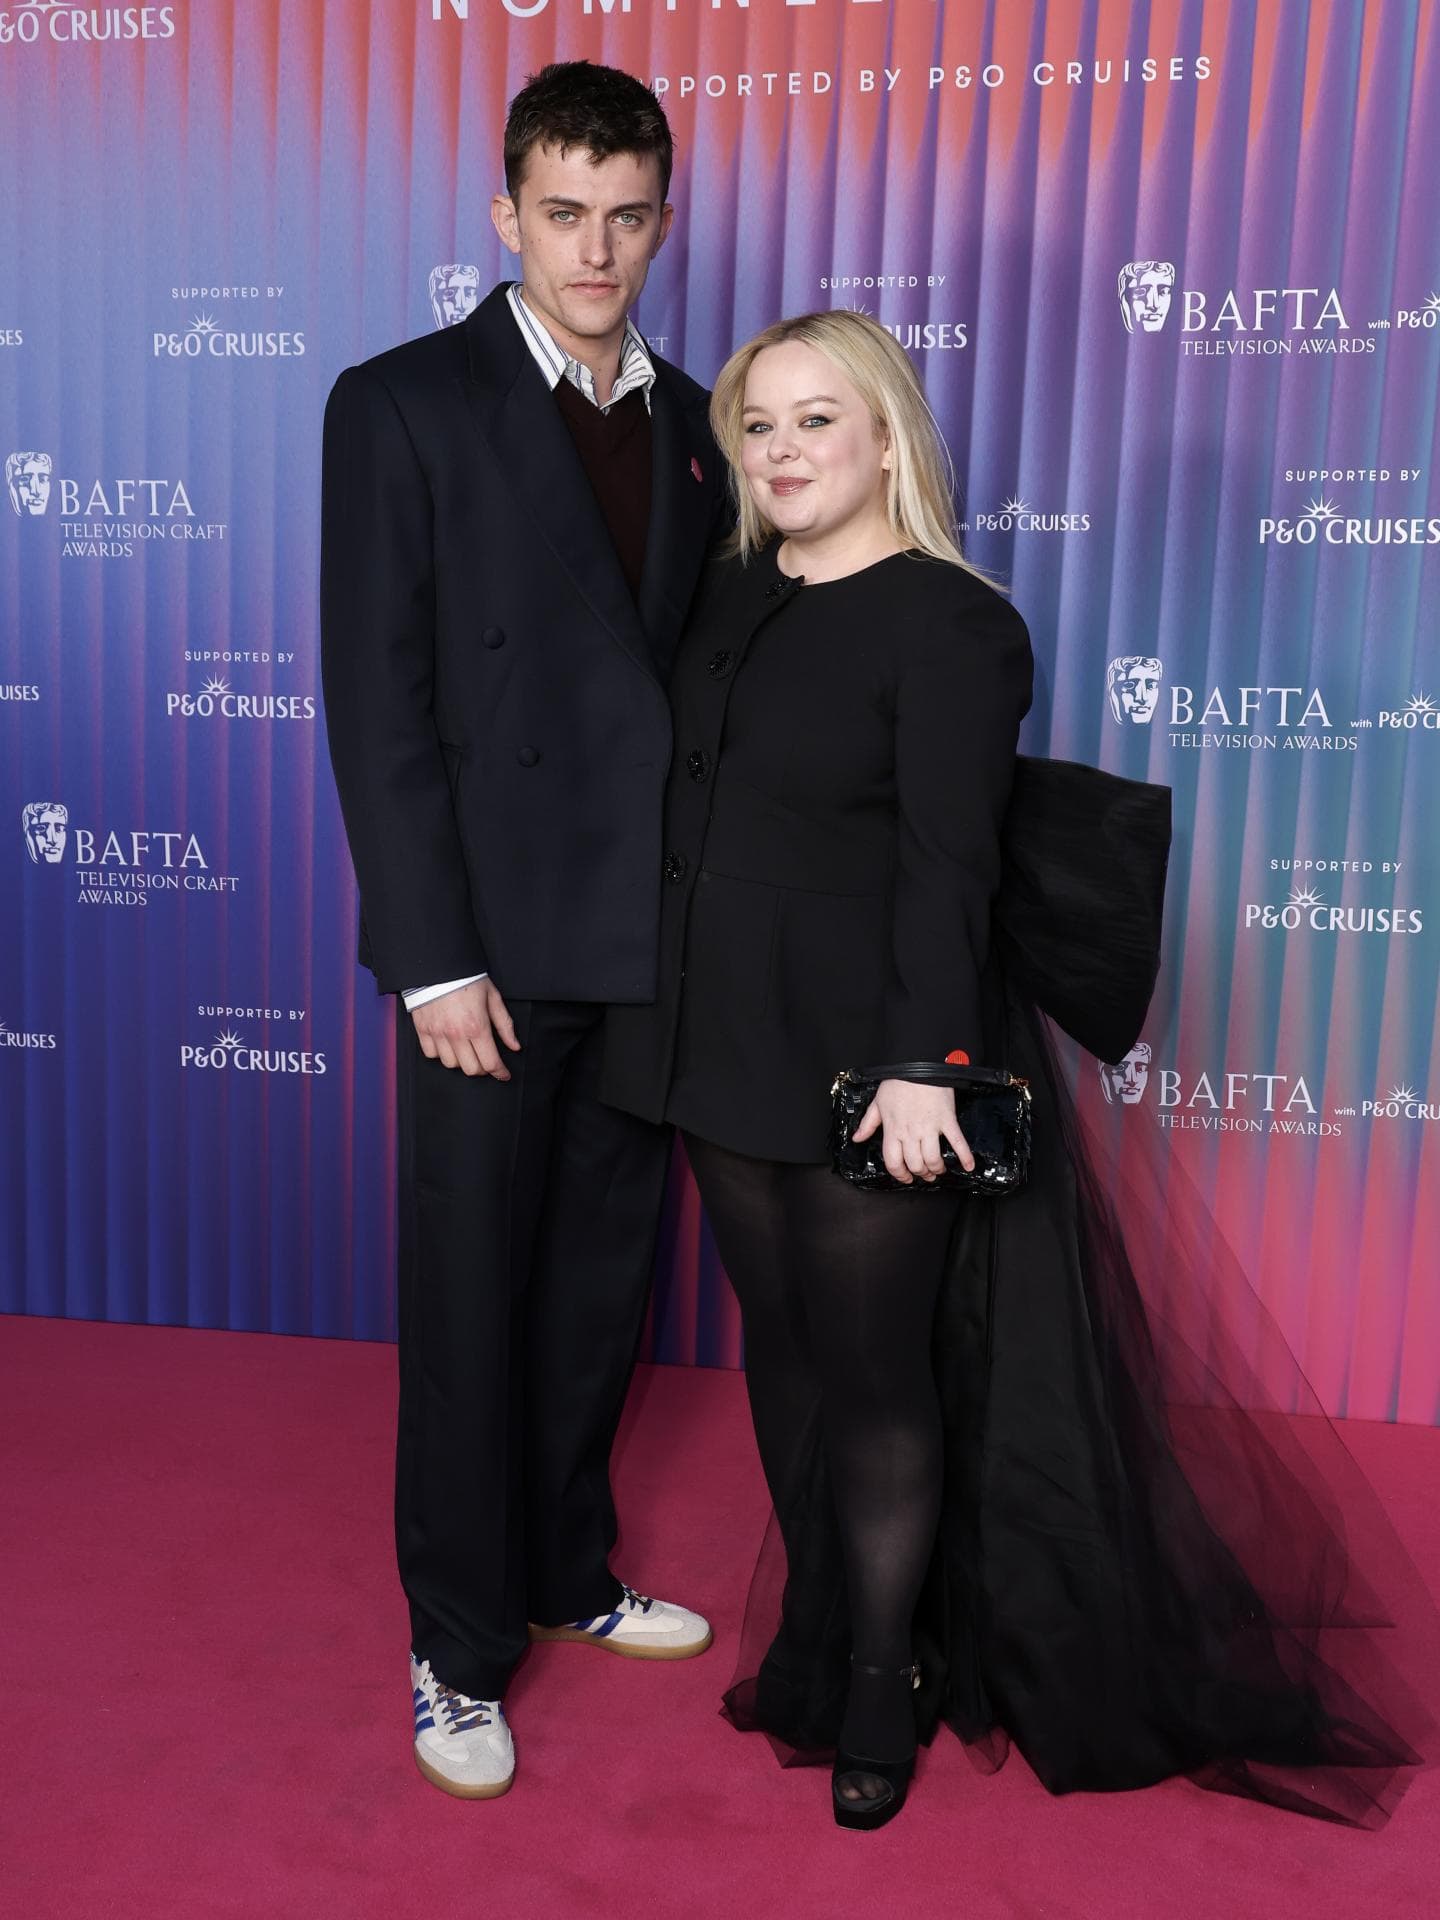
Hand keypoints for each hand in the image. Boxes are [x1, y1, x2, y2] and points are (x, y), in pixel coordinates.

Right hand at [411, 979, 520, 1079]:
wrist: (437, 964)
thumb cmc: (467, 978)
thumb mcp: (493, 997)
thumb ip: (504, 1025)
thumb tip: (514, 1046)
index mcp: (476, 1026)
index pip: (490, 1062)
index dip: (500, 1072)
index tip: (503, 1074)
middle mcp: (456, 1034)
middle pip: (471, 1069)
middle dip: (483, 1068)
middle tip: (486, 1060)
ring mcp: (437, 1033)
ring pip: (451, 1064)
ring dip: (462, 1061)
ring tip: (467, 1050)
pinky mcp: (422, 1030)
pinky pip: (431, 1054)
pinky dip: (441, 1054)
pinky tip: (449, 1044)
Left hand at [851, 1078, 973, 1184]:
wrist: (918, 1064)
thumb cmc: (898, 1081)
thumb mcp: (877, 1103)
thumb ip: (867, 1124)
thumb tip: (857, 1138)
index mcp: (893, 1130)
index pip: (893, 1162)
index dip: (899, 1175)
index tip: (905, 1177)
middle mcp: (910, 1133)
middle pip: (915, 1165)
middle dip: (920, 1174)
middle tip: (924, 1174)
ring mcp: (930, 1128)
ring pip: (933, 1160)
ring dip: (936, 1169)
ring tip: (938, 1169)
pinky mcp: (947, 1120)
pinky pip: (958, 1143)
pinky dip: (965, 1157)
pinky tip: (968, 1166)